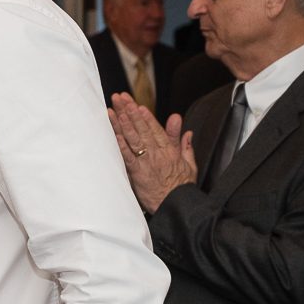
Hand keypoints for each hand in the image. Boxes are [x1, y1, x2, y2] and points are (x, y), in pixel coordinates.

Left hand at [108, 92, 196, 213]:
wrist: (176, 205)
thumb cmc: (181, 186)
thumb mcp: (189, 164)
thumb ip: (185, 145)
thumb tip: (187, 130)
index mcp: (169, 150)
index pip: (155, 129)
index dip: (145, 116)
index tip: (137, 105)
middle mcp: (157, 153)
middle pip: (141, 128)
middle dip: (130, 111)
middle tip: (120, 98)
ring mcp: (146, 162)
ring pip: (132, 138)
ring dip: (121, 122)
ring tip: (113, 109)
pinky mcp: (136, 172)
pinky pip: (127, 155)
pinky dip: (120, 143)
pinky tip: (113, 133)